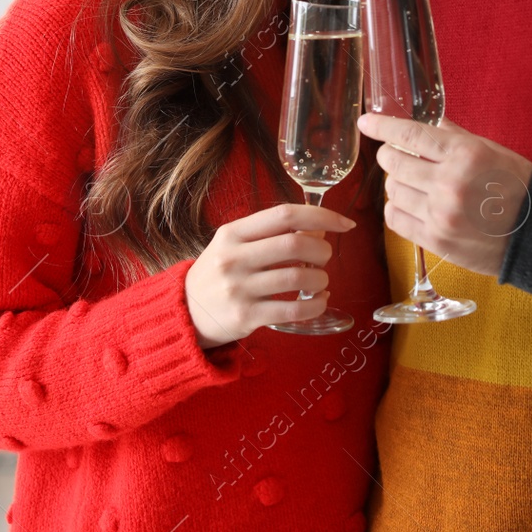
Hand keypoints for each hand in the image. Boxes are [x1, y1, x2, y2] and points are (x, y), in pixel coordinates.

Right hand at [184, 203, 356, 348]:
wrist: (185, 312)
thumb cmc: (219, 273)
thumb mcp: (236, 245)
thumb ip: (272, 234)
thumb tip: (321, 225)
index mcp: (233, 232)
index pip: (284, 215)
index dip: (321, 215)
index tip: (345, 223)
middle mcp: (234, 257)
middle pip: (295, 243)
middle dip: (323, 249)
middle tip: (325, 256)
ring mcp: (239, 288)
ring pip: (298, 276)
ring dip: (321, 278)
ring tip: (321, 281)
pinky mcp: (246, 317)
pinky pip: (293, 309)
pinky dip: (316, 305)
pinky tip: (319, 301)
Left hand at [357, 114, 531, 277]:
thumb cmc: (517, 187)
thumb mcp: (491, 151)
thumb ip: (455, 136)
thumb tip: (428, 124)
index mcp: (464, 154)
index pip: (410, 134)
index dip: (382, 126)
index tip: (365, 122)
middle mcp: (449, 183)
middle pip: (393, 162)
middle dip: (390, 156)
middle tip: (397, 157)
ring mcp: (440, 214)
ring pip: (392, 191)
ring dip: (395, 183)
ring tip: (411, 183)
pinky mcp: (436, 240)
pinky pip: (396, 219)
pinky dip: (397, 208)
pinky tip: (409, 204)